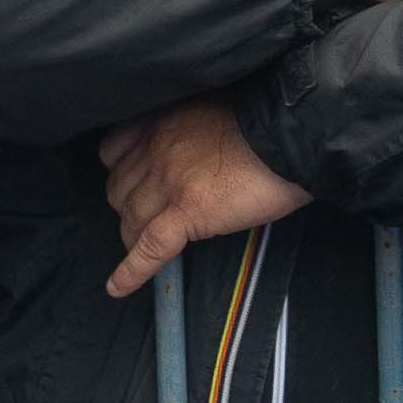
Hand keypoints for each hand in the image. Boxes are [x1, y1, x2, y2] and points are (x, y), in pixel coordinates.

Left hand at [98, 99, 308, 296]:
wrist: (290, 134)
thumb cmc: (264, 124)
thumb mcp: (212, 114)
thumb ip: (187, 135)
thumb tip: (186, 160)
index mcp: (162, 124)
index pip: (113, 152)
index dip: (119, 173)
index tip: (129, 183)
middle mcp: (157, 150)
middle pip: (119, 190)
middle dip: (128, 208)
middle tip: (148, 218)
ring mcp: (170, 182)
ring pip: (131, 220)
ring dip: (133, 238)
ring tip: (145, 249)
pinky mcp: (188, 212)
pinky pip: (150, 247)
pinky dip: (131, 271)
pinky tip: (118, 287)